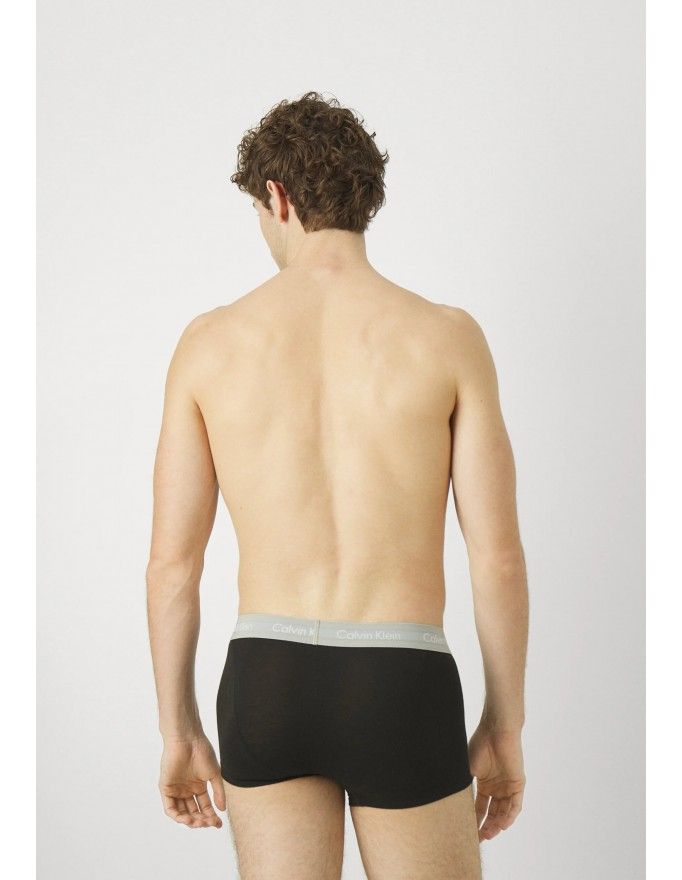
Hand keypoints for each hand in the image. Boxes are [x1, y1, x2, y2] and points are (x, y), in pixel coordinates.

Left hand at [159, 733, 225, 828]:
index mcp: (198, 786)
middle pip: (193, 812)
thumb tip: (222, 809)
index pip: (204, 806)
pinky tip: (188, 818)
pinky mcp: (165, 788)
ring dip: (191, 821)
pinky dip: (178, 816)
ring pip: (182, 813)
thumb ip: (218, 792)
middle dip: (202, 820)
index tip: (219, 824)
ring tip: (200, 822)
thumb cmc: (202, 752)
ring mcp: (176, 790)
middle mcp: (186, 790)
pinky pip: (170, 808)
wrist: (188, 740)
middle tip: (209, 823)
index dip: (211, 817)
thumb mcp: (214, 774)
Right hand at [468, 722, 524, 841]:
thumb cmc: (480, 745)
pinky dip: (509, 816)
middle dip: (487, 827)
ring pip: (504, 812)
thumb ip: (463, 786)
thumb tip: (448, 802)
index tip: (469, 834)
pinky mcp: (518, 783)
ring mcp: (508, 786)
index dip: (475, 821)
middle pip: (492, 813)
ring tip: (489, 834)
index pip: (480, 807)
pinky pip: (515, 805)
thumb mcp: (467, 769)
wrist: (496, 731)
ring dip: (497, 824)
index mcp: (484, 783)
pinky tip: (502, 825)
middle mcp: (497, 787)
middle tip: (479, 838)